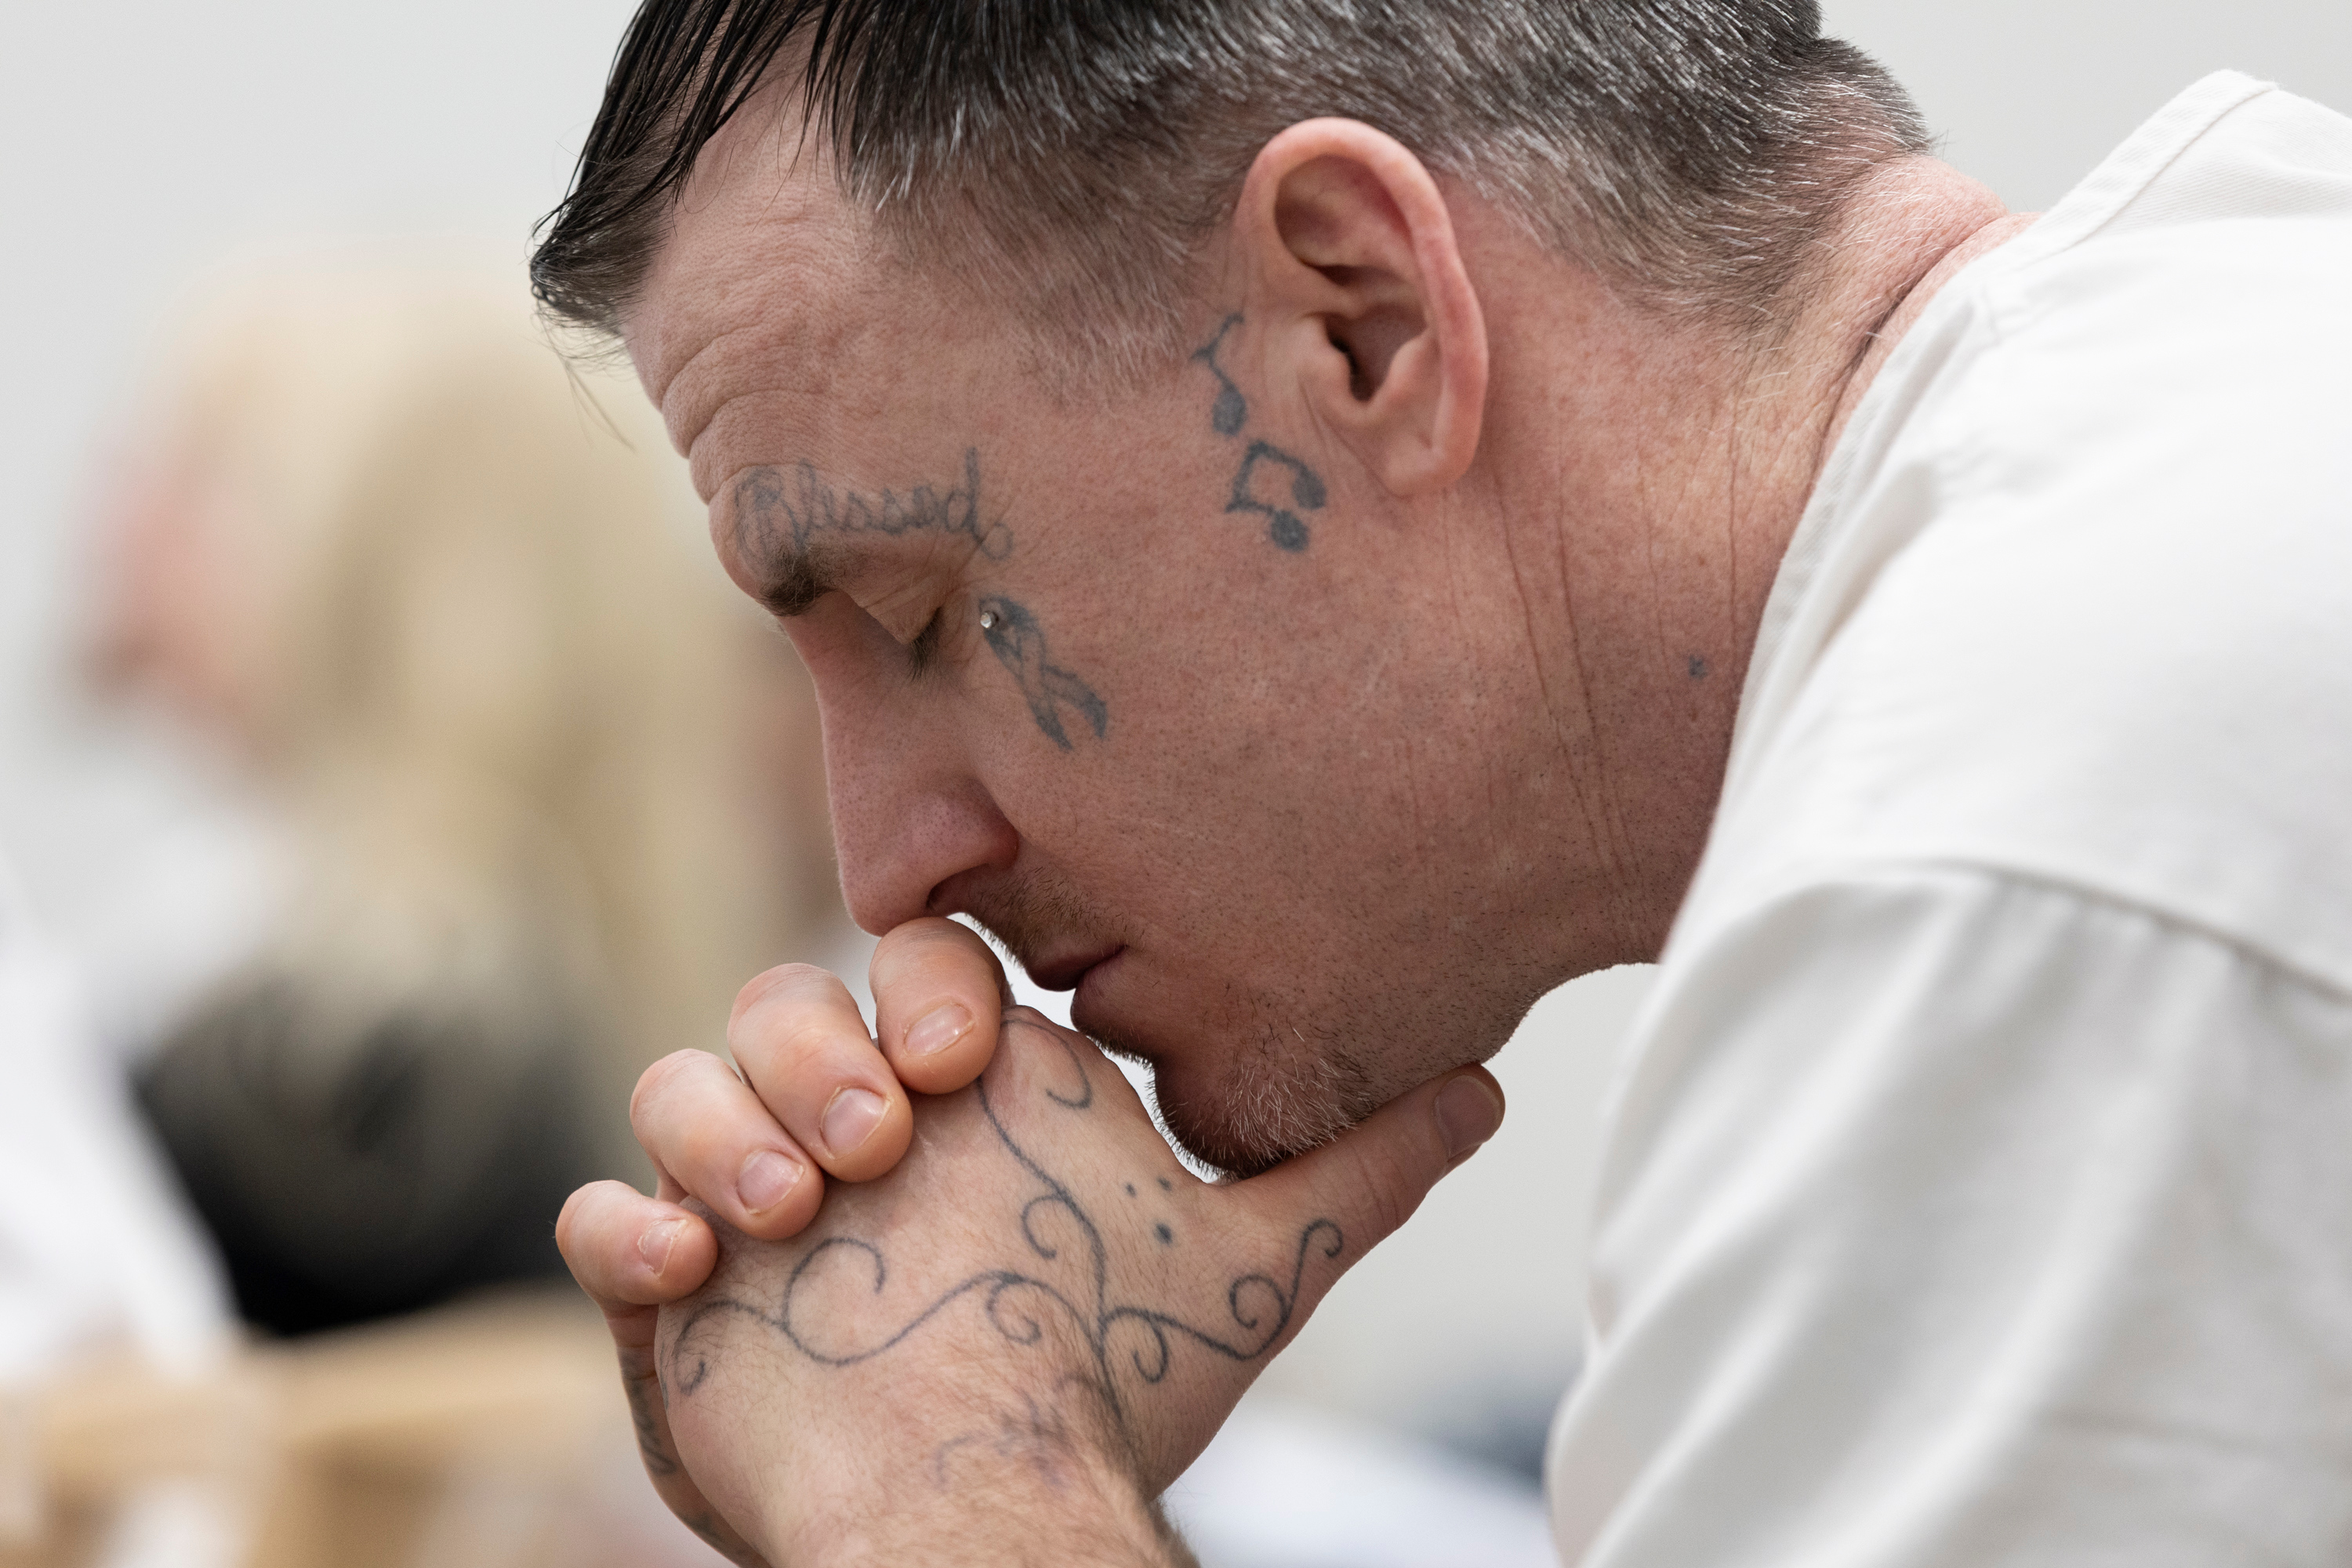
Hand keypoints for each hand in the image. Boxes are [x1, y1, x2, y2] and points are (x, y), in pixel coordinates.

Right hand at [649, 1009, 1503, 1564]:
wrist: (989, 1513)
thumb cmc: (1116, 1380)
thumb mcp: (1245, 1261)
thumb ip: (1356, 1168)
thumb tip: (1491, 1090)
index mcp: (961, 1097)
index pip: (912, 958)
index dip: (918, 980)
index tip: (960, 1061)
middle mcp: (856, 1130)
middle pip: (780, 1003)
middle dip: (811, 1054)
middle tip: (878, 1147)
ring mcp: (756, 1204)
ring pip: (683, 1085)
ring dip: (721, 1131)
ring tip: (788, 1219)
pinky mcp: (674, 1292)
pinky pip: (607, 1220)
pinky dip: (626, 1230)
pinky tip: (687, 1277)